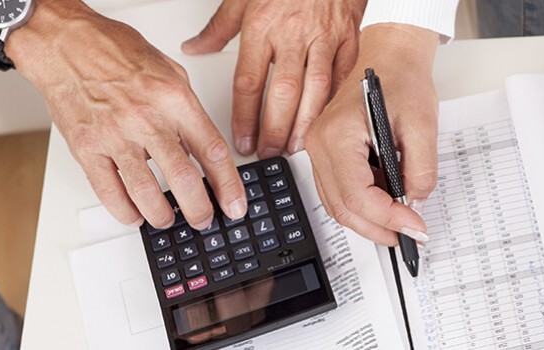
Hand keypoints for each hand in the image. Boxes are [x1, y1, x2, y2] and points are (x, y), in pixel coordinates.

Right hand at [7, 2, 247, 228]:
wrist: (66, 43)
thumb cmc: (113, 51)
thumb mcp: (168, 71)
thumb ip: (187, 109)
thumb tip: (202, 144)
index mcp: (173, 99)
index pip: (211, 151)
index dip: (228, 185)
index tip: (234, 204)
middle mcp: (146, 119)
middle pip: (183, 179)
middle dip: (199, 210)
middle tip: (203, 219)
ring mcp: (115, 136)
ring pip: (146, 193)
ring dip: (162, 216)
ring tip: (168, 219)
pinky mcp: (87, 148)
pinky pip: (109, 191)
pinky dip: (125, 211)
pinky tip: (134, 215)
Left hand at [181, 0, 365, 158]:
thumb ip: (218, 27)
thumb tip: (195, 47)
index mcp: (263, 26)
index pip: (249, 82)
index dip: (244, 117)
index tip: (242, 139)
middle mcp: (294, 34)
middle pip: (283, 93)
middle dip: (275, 129)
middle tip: (269, 151)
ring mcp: (324, 37)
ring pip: (316, 89)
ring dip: (305, 123)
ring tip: (296, 145)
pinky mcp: (348, 37)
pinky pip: (341, 75)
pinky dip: (333, 101)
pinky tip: (325, 119)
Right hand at [304, 24, 437, 245]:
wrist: (389, 57)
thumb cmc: (400, 79)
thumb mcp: (422, 124)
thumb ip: (421, 169)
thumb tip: (415, 202)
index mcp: (337, 134)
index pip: (356, 195)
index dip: (388, 218)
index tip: (415, 226)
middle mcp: (318, 144)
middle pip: (342, 207)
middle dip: (378, 228)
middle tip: (410, 235)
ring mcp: (318, 150)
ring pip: (337, 205)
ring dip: (369, 221)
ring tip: (401, 223)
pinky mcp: (328, 154)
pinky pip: (339, 192)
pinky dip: (362, 206)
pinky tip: (387, 204)